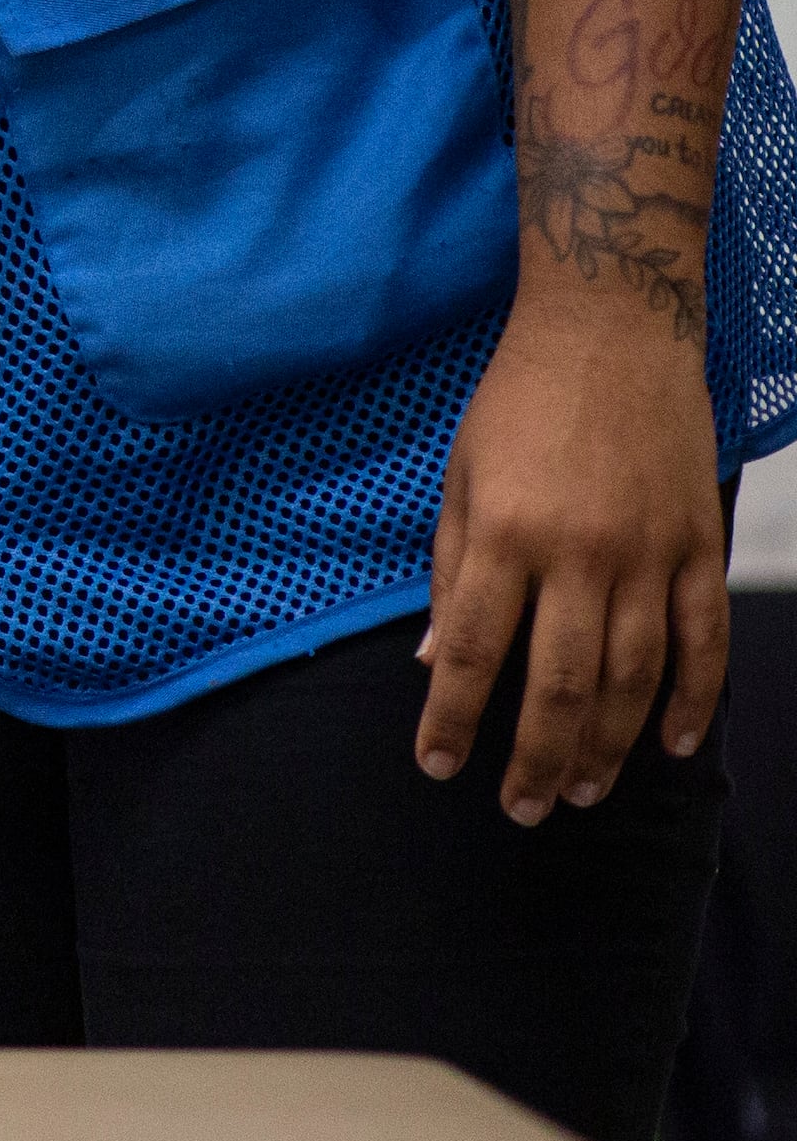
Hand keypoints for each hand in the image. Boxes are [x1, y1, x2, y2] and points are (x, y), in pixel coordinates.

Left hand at [422, 303, 727, 821]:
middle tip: (522, 809)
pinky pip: (705, 640)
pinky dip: (695, 700)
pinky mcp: (702, 544)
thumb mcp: (460, 480)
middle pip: (559, 683)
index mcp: (505, 534)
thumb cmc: (520, 403)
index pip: (474, 652)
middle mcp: (580, 552)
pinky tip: (677, 747)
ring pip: (635, 676)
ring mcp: (650, 551)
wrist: (613, 331)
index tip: (436, 765)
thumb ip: (452, 575)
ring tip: (581, 791)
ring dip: (607, 744)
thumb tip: (438, 661)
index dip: (453, 719)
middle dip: (535, 756)